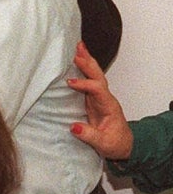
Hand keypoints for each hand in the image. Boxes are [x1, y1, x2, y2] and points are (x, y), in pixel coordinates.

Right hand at [67, 41, 132, 158]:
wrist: (122, 145)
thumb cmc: (115, 144)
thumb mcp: (104, 144)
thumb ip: (90, 135)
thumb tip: (74, 127)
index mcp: (109, 106)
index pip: (98, 90)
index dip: (85, 85)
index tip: (70, 83)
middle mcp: (104, 98)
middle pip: (98, 76)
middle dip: (88, 62)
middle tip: (79, 49)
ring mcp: (98, 98)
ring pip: (94, 75)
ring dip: (86, 61)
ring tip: (78, 48)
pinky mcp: (92, 101)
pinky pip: (88, 81)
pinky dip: (82, 70)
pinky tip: (76, 62)